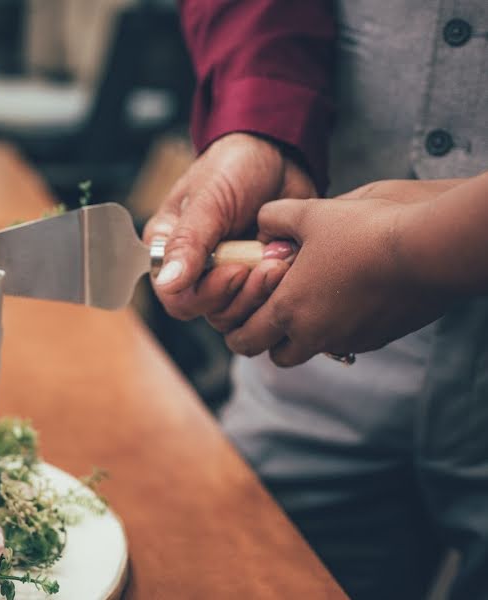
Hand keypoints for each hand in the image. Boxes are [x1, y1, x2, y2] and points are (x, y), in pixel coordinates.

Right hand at [143, 133, 315, 329]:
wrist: (279, 154)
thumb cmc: (234, 167)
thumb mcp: (208, 201)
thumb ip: (187, 242)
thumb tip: (167, 282)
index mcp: (169, 251)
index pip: (175, 297)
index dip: (206, 294)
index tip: (236, 271)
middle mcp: (194, 270)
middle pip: (210, 310)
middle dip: (243, 293)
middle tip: (268, 266)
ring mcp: (227, 276)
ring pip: (239, 313)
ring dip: (263, 291)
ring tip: (281, 259)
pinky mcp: (257, 278)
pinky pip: (265, 303)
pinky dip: (281, 286)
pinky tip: (289, 257)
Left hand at [225, 178, 463, 366]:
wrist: (427, 249)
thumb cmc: (363, 230)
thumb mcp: (310, 214)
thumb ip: (275, 217)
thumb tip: (262, 223)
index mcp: (288, 309)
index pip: (246, 340)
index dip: (236, 332)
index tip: (239, 319)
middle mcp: (314, 335)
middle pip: (278, 355)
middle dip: (269, 339)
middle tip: (273, 312)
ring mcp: (348, 340)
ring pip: (313, 350)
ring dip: (305, 334)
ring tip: (311, 300)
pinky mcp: (378, 338)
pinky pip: (347, 341)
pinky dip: (339, 327)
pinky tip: (348, 297)